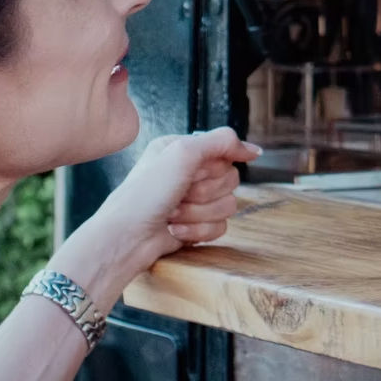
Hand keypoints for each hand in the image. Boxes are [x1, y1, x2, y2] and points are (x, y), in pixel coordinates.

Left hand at [65, 128, 257, 299]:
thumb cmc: (143, 194)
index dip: (213, 167)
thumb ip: (222, 142)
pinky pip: (221, 227)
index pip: (226, 152)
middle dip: (204, 192)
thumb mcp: (181, 153)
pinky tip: (175, 230)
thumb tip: (254, 150)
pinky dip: (198, 231)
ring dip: (199, 213)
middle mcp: (189, 173)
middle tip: (178, 195)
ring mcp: (194, 201)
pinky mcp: (197, 226)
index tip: (194, 172)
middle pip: (231, 179)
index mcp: (183, 150)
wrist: (126, 238)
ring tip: (173, 214)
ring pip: (229, 205)